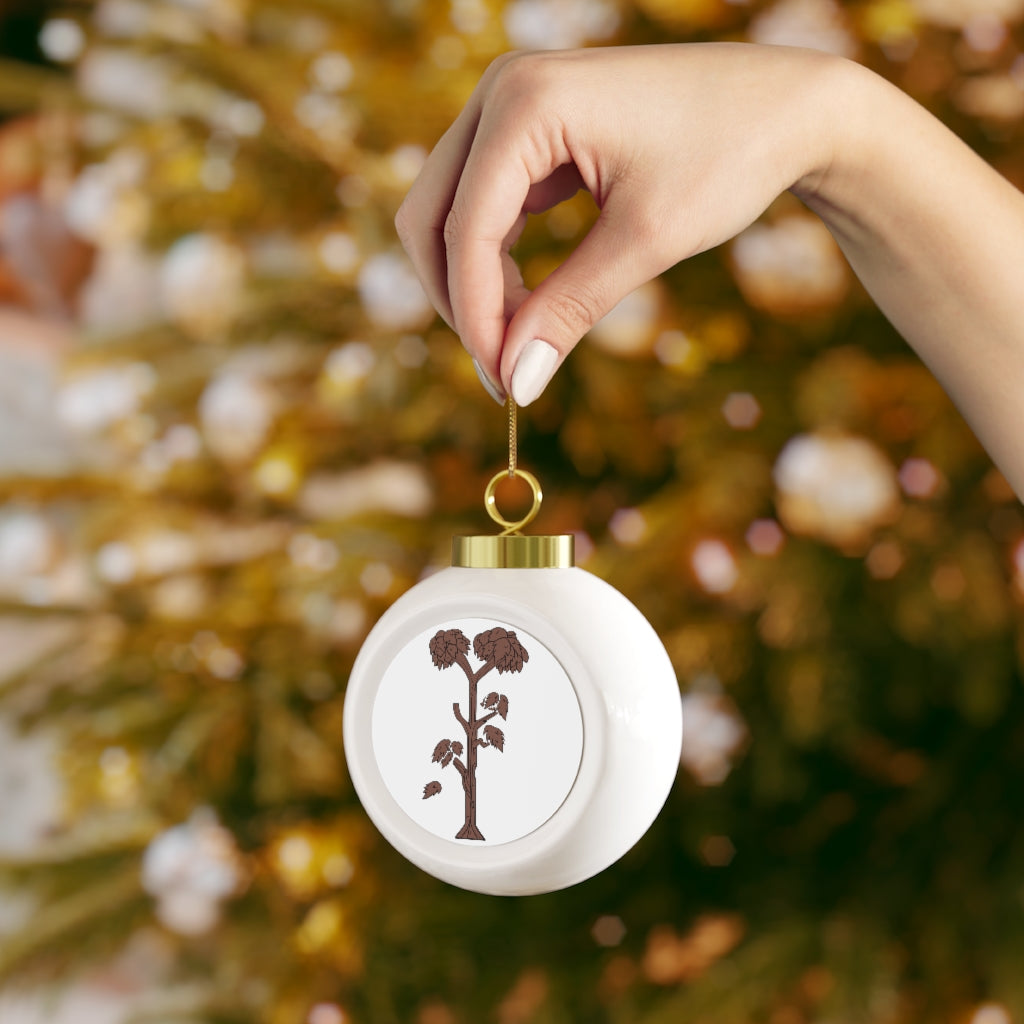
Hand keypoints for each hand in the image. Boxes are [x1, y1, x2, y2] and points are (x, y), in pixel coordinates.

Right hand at [395, 43, 843, 404]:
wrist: (787, 107)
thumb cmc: (728, 156)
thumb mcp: (645, 242)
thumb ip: (569, 310)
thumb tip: (517, 382)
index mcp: (525, 103)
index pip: (465, 230)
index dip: (476, 317)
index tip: (504, 384)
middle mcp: (502, 91)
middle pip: (430, 216)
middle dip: (459, 300)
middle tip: (503, 370)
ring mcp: (511, 105)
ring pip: (450, 213)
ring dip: (474, 283)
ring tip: (523, 342)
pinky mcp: (529, 129)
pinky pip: (484, 204)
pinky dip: (496, 259)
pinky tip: (530, 303)